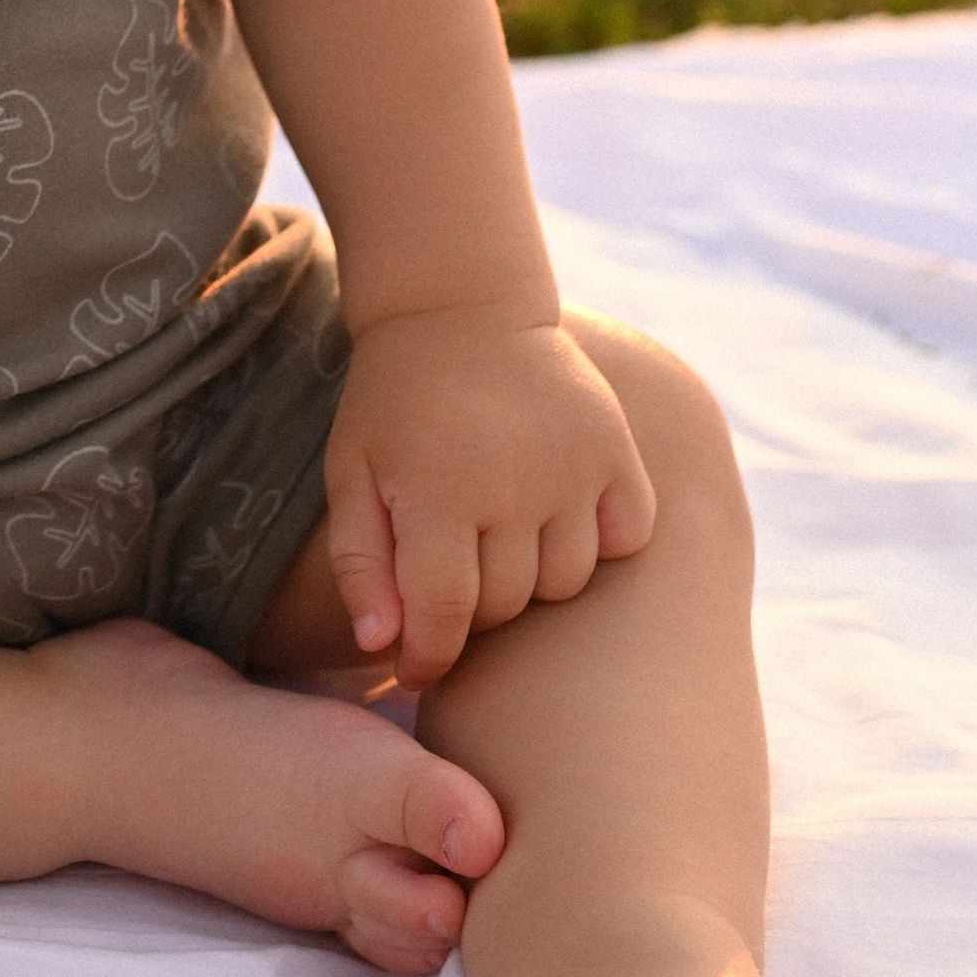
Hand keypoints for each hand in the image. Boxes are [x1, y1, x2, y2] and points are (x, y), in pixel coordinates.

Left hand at [323, 312, 656, 688]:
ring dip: (532, 578)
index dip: (428, 657)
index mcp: (437, 489)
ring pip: (566, 581)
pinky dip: (598, 543)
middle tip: (451, 573)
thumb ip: (360, 563)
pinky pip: (626, 537)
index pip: (445, 614)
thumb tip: (382, 648)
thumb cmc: (394, 402)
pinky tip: (558, 517)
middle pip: (508, 603)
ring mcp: (573, 465)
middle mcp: (513, 481)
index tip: (415, 669)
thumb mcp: (350, 473)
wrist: (459, 307)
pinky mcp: (616, 448)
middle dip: (472, 607)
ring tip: (500, 536)